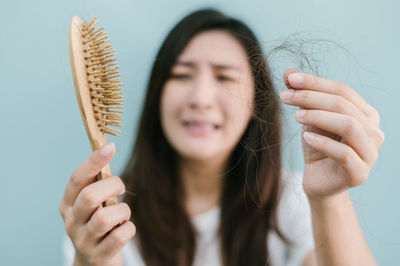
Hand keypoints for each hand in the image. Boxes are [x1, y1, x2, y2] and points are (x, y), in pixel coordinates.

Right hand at [58, 143, 135, 265]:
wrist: (94, 261)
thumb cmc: (98, 222)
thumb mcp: (93, 203)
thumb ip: (97, 182)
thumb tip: (107, 149)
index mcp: (68, 204)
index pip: (77, 179)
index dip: (93, 161)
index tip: (110, 147)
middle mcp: (71, 222)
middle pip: (90, 196)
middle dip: (113, 186)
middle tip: (121, 188)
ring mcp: (83, 240)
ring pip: (106, 217)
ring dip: (123, 211)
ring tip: (122, 214)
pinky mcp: (98, 255)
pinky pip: (120, 235)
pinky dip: (129, 229)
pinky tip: (125, 229)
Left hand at [280, 69, 383, 201]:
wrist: (318, 181)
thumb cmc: (317, 146)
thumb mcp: (309, 118)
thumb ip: (303, 96)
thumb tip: (288, 71)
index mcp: (366, 114)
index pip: (343, 90)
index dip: (316, 82)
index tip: (290, 79)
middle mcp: (374, 131)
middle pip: (343, 105)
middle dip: (311, 98)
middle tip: (284, 96)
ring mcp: (370, 154)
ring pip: (349, 126)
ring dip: (318, 117)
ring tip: (296, 116)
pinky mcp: (360, 174)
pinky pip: (344, 154)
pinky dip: (323, 142)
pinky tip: (306, 137)